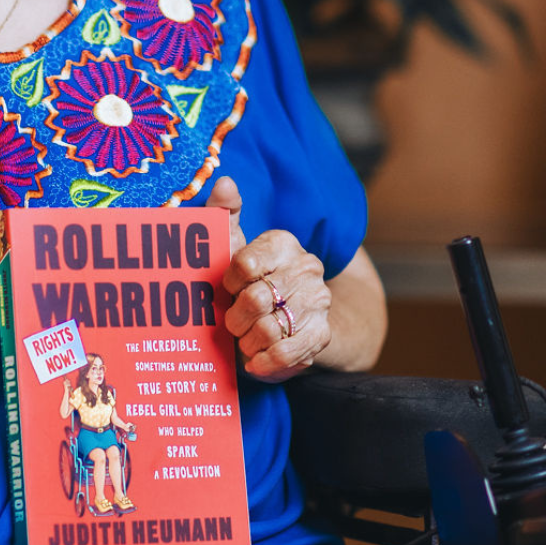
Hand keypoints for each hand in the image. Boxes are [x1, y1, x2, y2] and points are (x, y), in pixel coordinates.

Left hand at [205, 175, 336, 379]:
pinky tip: (254, 363)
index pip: (243, 264)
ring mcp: (318, 301)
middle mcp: (306, 268)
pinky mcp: (322, 335)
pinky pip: (287, 353)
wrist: (293, 323)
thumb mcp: (234, 249)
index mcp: (282, 243)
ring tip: (244, 340)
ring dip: (247, 341)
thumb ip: (223, 216)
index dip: (228, 283)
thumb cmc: (252, 283)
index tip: (226, 289)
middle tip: (231, 322)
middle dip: (235, 318)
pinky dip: (265, 362)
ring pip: (268, 329)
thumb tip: (225, 181)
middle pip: (255, 299)